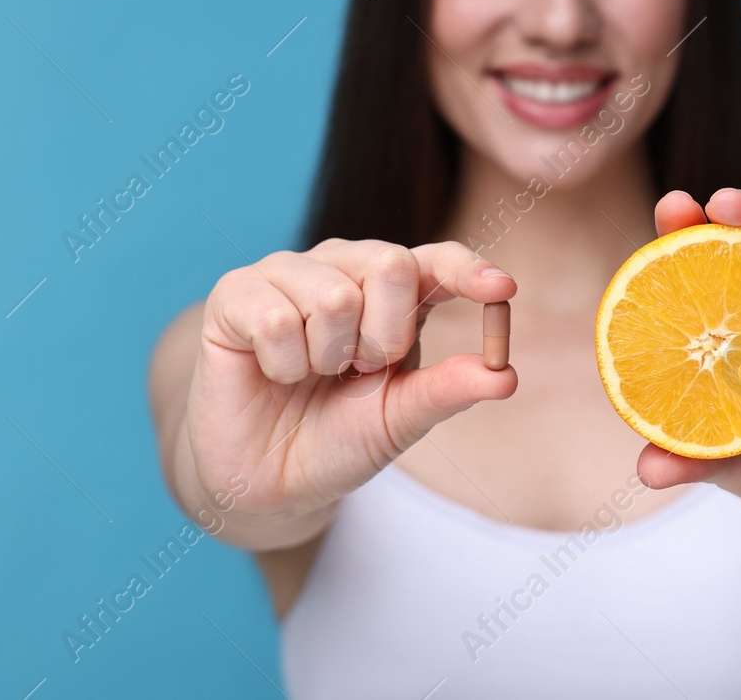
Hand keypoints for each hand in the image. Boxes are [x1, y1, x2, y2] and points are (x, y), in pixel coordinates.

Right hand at [176, 240, 517, 549]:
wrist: (267, 480)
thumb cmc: (340, 438)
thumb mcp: (400, 418)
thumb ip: (447, 391)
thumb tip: (504, 376)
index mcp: (393, 291)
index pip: (437, 260)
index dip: (469, 270)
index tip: (502, 289)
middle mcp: (344, 267)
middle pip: (390, 263)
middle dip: (385, 335)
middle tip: (359, 370)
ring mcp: (288, 273)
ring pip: (331, 294)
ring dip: (328, 356)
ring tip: (312, 373)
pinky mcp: (236, 294)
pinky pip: (275, 317)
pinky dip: (283, 363)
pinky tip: (274, 373)